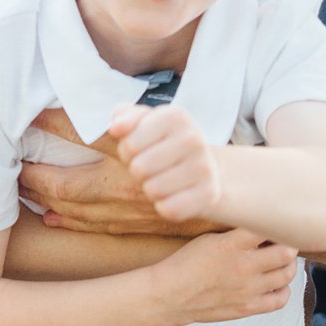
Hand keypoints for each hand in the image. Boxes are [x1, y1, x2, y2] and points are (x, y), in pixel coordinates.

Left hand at [20, 112, 217, 234]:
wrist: (216, 182)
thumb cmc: (183, 145)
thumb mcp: (167, 120)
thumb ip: (135, 118)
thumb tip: (112, 119)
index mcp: (144, 141)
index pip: (91, 134)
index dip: (57, 125)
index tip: (32, 119)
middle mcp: (141, 174)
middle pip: (73, 184)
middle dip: (38, 178)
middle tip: (17, 168)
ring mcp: (146, 201)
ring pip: (82, 209)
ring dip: (51, 202)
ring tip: (27, 191)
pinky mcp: (152, 222)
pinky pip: (102, 228)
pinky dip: (72, 224)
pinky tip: (52, 218)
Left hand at [107, 103, 223, 224]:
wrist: (206, 167)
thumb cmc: (164, 144)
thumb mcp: (144, 123)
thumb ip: (123, 117)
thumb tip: (116, 127)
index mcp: (174, 116)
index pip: (128, 144)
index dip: (126, 152)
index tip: (140, 150)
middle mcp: (192, 138)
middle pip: (139, 168)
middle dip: (138, 172)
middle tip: (151, 168)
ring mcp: (203, 166)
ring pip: (153, 190)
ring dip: (151, 190)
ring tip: (163, 180)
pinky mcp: (209, 193)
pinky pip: (169, 209)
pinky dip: (165, 206)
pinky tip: (174, 195)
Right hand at [157, 228, 300, 324]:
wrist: (170, 295)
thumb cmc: (186, 263)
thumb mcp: (209, 238)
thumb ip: (236, 233)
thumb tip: (261, 225)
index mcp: (232, 244)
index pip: (269, 227)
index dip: (275, 223)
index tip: (275, 223)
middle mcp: (244, 266)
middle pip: (287, 252)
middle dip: (288, 244)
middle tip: (283, 242)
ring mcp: (248, 289)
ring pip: (287, 275)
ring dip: (288, 265)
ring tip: (280, 261)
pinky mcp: (248, 307)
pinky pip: (280, 300)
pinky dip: (283, 290)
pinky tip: (275, 283)